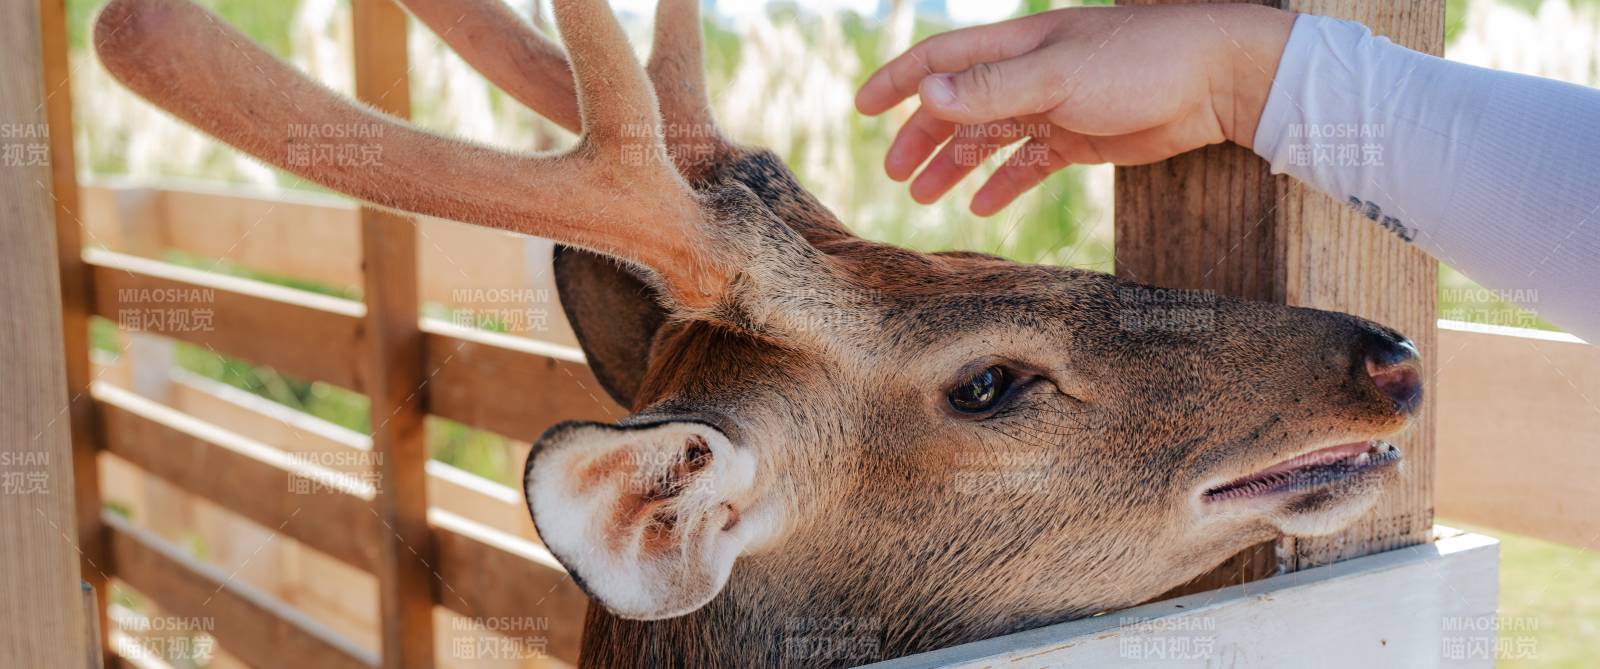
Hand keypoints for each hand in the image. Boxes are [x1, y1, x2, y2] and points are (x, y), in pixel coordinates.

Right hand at [856, 4, 1293, 215]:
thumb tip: (927, 93)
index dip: (900, 80)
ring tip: (923, 197)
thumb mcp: (1058, 75)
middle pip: (959, 105)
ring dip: (954, 165)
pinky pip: (1030, 163)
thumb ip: (992, 87)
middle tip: (893, 173)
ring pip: (990, 138)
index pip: (943, 60)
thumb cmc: (1142, 61)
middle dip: (922, 136)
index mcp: (1018, 45)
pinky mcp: (1082, 137)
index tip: (863, 106)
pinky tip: (981, 208)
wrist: (1218, 80)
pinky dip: (1003, 184)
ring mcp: (1055, 106)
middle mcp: (1030, 73)